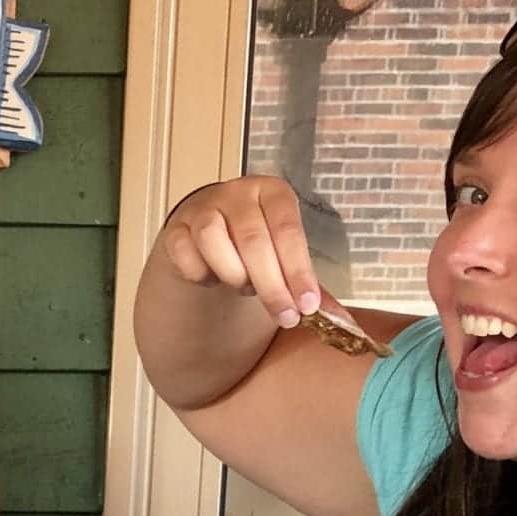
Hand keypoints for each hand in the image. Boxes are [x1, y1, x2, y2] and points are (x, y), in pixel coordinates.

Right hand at [156, 175, 343, 330]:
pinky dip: (201, 275)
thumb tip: (340, 322)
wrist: (210, 237)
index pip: (288, 230)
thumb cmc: (257, 247)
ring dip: (233, 275)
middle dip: (271, 286)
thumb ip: (308, 286)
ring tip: (244, 286)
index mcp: (273, 192)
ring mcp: (203, 208)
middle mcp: (237, 193)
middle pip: (253, 240)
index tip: (307, 305)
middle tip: (284, 317)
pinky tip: (212, 277)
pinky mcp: (176, 229)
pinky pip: (185, 256)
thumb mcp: (286, 258)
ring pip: (213, 241)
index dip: (298, 270)